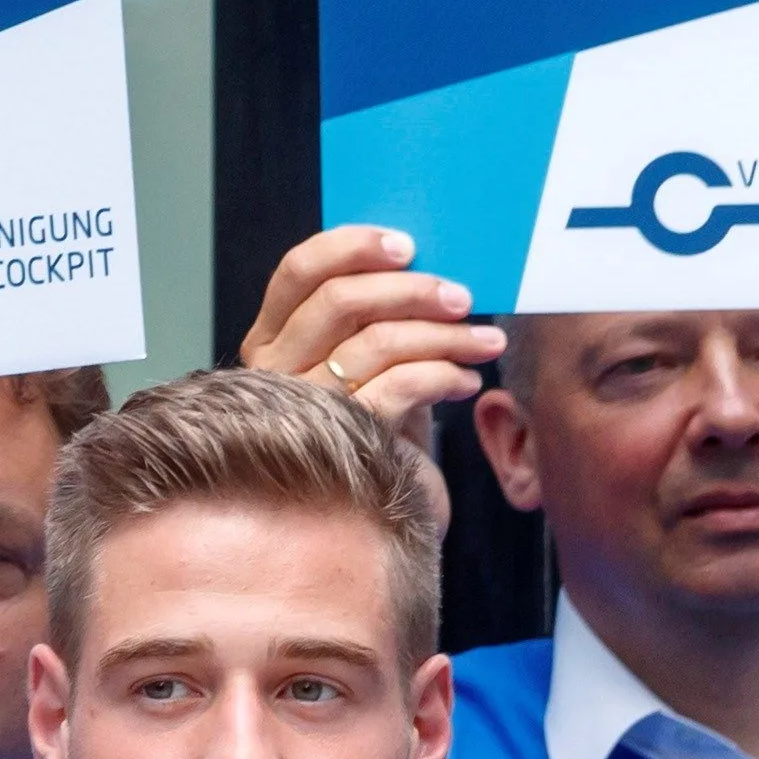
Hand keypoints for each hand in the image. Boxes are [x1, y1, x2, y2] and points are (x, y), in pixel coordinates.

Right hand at [237, 225, 505, 432]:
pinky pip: (400, 386)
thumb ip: (376, 319)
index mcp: (272, 338)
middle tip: (462, 297)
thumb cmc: (380, 431)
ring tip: (486, 342)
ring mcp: (304, 406)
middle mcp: (275, 369)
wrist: (384, 513)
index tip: (408, 245)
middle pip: (338, 300)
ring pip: (376, 341)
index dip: (351, 246)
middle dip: (411, 289)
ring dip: (444, 335)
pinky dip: (444, 375)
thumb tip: (429, 265)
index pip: (298, 271)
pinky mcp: (343, 439)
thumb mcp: (370, 364)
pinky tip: (467, 382)